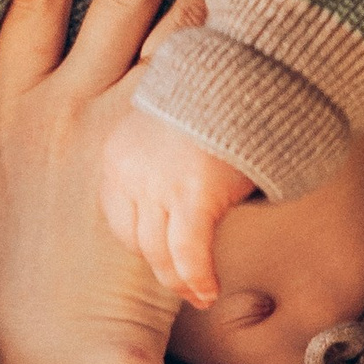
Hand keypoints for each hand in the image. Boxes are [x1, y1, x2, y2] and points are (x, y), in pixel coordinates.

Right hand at [0, 0, 223, 363]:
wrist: (58, 344)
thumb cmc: (38, 277)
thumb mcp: (5, 191)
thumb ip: (26, 132)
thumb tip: (52, 92)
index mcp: (9, 110)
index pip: (34, 1)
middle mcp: (60, 104)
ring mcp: (114, 126)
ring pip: (169, 19)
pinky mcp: (161, 158)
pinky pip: (207, 81)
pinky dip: (237, 34)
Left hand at [99, 104, 255, 307]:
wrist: (247, 67)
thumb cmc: (219, 91)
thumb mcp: (171, 122)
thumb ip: (163, 155)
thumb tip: (177, 184)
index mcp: (116, 152)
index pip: (118, 215)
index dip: (141, 243)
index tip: (160, 257)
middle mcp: (128, 171)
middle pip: (136, 239)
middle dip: (159, 268)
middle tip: (182, 286)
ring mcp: (157, 184)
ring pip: (159, 253)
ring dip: (180, 282)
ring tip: (199, 296)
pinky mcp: (191, 195)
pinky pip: (190, 253)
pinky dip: (199, 278)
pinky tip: (209, 291)